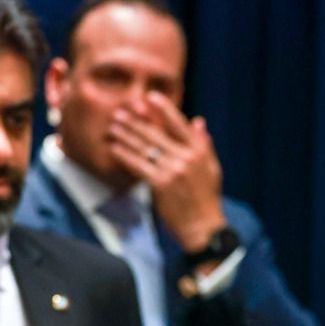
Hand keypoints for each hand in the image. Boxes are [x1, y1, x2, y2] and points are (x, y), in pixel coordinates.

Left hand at [108, 92, 226, 250]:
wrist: (203, 228)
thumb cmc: (206, 200)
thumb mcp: (212, 168)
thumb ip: (204, 143)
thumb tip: (198, 121)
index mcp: (199, 150)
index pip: (179, 123)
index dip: (163, 108)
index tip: (149, 97)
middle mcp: (186, 157)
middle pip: (156, 133)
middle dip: (135, 122)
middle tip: (120, 112)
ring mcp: (173, 170)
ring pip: (144, 147)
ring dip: (126, 135)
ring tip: (113, 127)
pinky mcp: (160, 184)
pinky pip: (138, 165)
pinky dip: (125, 155)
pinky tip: (114, 149)